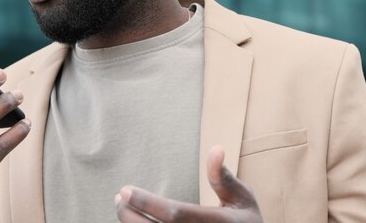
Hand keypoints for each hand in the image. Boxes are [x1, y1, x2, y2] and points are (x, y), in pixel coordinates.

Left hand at [114, 145, 262, 222]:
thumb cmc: (246, 221)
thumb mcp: (242, 198)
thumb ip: (224, 178)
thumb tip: (215, 149)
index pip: (175, 213)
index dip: (147, 202)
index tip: (125, 190)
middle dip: (131, 216)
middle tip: (119, 198)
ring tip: (122, 208)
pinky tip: (134, 221)